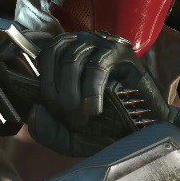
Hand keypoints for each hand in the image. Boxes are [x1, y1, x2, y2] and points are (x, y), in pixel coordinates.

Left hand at [28, 31, 170, 156]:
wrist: (145, 129)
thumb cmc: (107, 129)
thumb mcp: (69, 136)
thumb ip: (47, 130)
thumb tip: (34, 111)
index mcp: (66, 57)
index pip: (43, 57)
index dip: (42, 85)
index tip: (51, 111)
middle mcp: (81, 44)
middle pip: (54, 58)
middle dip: (56, 95)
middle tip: (69, 121)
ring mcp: (101, 44)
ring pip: (71, 60)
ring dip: (71, 95)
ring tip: (81, 119)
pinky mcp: (120, 52)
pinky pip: (96, 67)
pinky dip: (90, 91)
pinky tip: (94, 109)